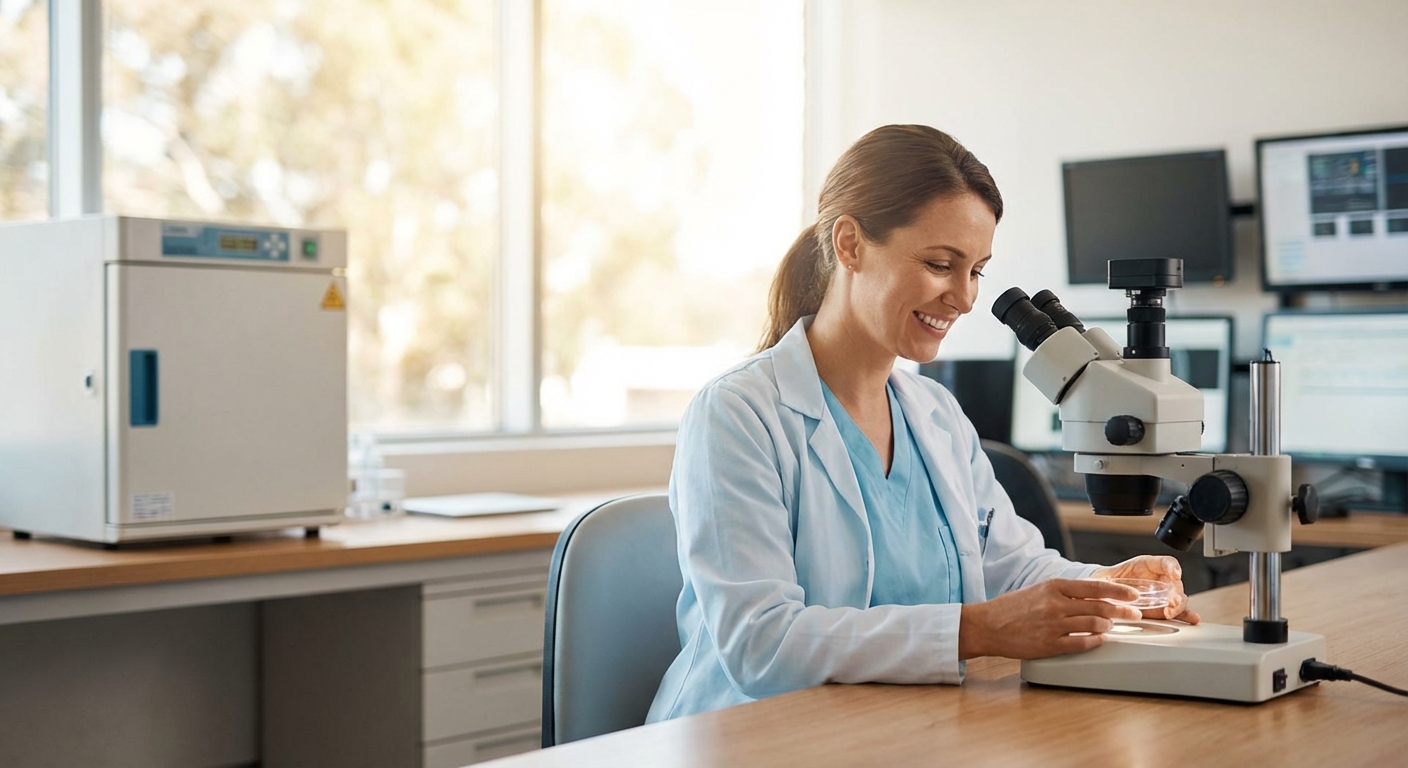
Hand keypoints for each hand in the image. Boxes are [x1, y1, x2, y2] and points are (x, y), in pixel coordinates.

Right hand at [958, 578, 1142, 659]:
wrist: (987, 626)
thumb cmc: (1011, 608)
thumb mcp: (1038, 590)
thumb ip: (1064, 593)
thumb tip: (1093, 596)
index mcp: (1053, 587)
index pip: (1095, 587)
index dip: (1119, 592)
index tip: (1133, 595)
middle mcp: (1056, 605)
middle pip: (1100, 607)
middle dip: (1122, 611)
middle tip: (1134, 614)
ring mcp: (1053, 626)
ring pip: (1094, 625)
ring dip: (1108, 626)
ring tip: (1110, 627)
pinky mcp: (1049, 645)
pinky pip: (1082, 644)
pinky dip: (1095, 641)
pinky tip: (1099, 639)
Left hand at [1091, 555, 1200, 624]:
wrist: (1106, 596)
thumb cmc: (1109, 581)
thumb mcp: (1110, 573)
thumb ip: (1111, 577)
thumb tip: (1105, 581)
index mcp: (1150, 566)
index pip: (1167, 563)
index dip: (1171, 567)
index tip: (1173, 573)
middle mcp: (1159, 580)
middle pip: (1176, 584)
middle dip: (1176, 592)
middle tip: (1172, 600)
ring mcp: (1162, 595)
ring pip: (1179, 598)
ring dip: (1179, 605)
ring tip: (1171, 610)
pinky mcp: (1162, 609)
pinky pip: (1178, 611)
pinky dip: (1186, 615)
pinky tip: (1192, 618)